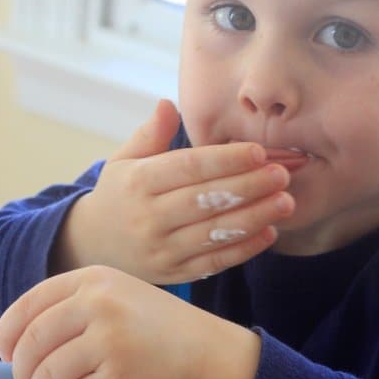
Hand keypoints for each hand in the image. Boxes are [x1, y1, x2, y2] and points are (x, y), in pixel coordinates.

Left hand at [0, 266, 260, 378]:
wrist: (206, 352)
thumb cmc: (159, 328)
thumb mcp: (118, 296)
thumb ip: (74, 308)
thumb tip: (20, 344)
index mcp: (94, 280)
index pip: (31, 304)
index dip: (8, 332)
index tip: (4, 352)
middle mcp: (100, 305)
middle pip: (33, 341)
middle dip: (20, 369)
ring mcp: (110, 342)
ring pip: (47, 375)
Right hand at [52, 99, 293, 283]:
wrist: (93, 244)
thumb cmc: (118, 195)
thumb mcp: (123, 160)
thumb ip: (150, 134)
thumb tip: (168, 104)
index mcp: (137, 182)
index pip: (187, 168)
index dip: (225, 160)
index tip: (259, 152)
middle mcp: (148, 217)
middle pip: (205, 200)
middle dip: (248, 187)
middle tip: (283, 174)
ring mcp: (160, 250)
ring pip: (213, 234)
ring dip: (253, 218)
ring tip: (285, 202)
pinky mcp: (172, 273)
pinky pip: (213, 263)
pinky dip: (243, 250)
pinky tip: (269, 232)